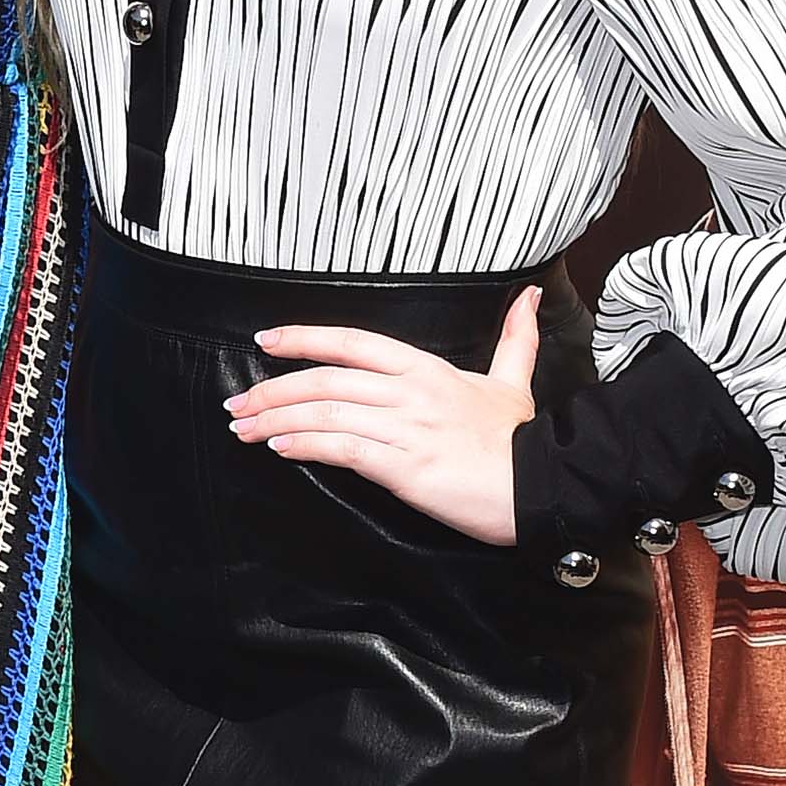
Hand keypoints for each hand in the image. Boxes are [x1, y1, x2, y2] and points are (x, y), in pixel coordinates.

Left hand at [228, 285, 542, 545]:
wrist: (548, 490)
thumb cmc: (524, 441)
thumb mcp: (514, 382)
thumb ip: (513, 339)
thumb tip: (527, 295)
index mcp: (427, 368)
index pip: (351, 341)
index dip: (303, 337)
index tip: (265, 340)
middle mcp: (411, 392)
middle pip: (324, 379)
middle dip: (272, 390)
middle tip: (237, 403)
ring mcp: (407, 429)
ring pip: (325, 412)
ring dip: (276, 420)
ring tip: (245, 428)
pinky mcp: (407, 469)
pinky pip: (343, 449)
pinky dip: (305, 445)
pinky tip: (281, 447)